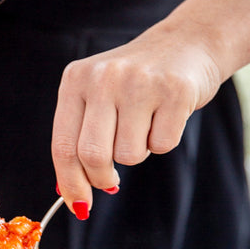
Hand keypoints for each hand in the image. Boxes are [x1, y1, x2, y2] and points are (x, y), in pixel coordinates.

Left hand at [52, 21, 221, 214]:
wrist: (185, 42)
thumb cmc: (134, 81)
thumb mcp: (96, 96)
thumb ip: (78, 138)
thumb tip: (71, 194)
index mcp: (75, 80)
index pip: (63, 145)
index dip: (70, 183)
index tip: (79, 206)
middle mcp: (103, 77)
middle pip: (93, 156)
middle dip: (102, 179)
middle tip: (111, 181)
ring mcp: (139, 82)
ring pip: (129, 155)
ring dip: (137, 152)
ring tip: (144, 124)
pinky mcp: (175, 90)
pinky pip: (162, 145)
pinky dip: (164, 141)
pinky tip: (165, 115)